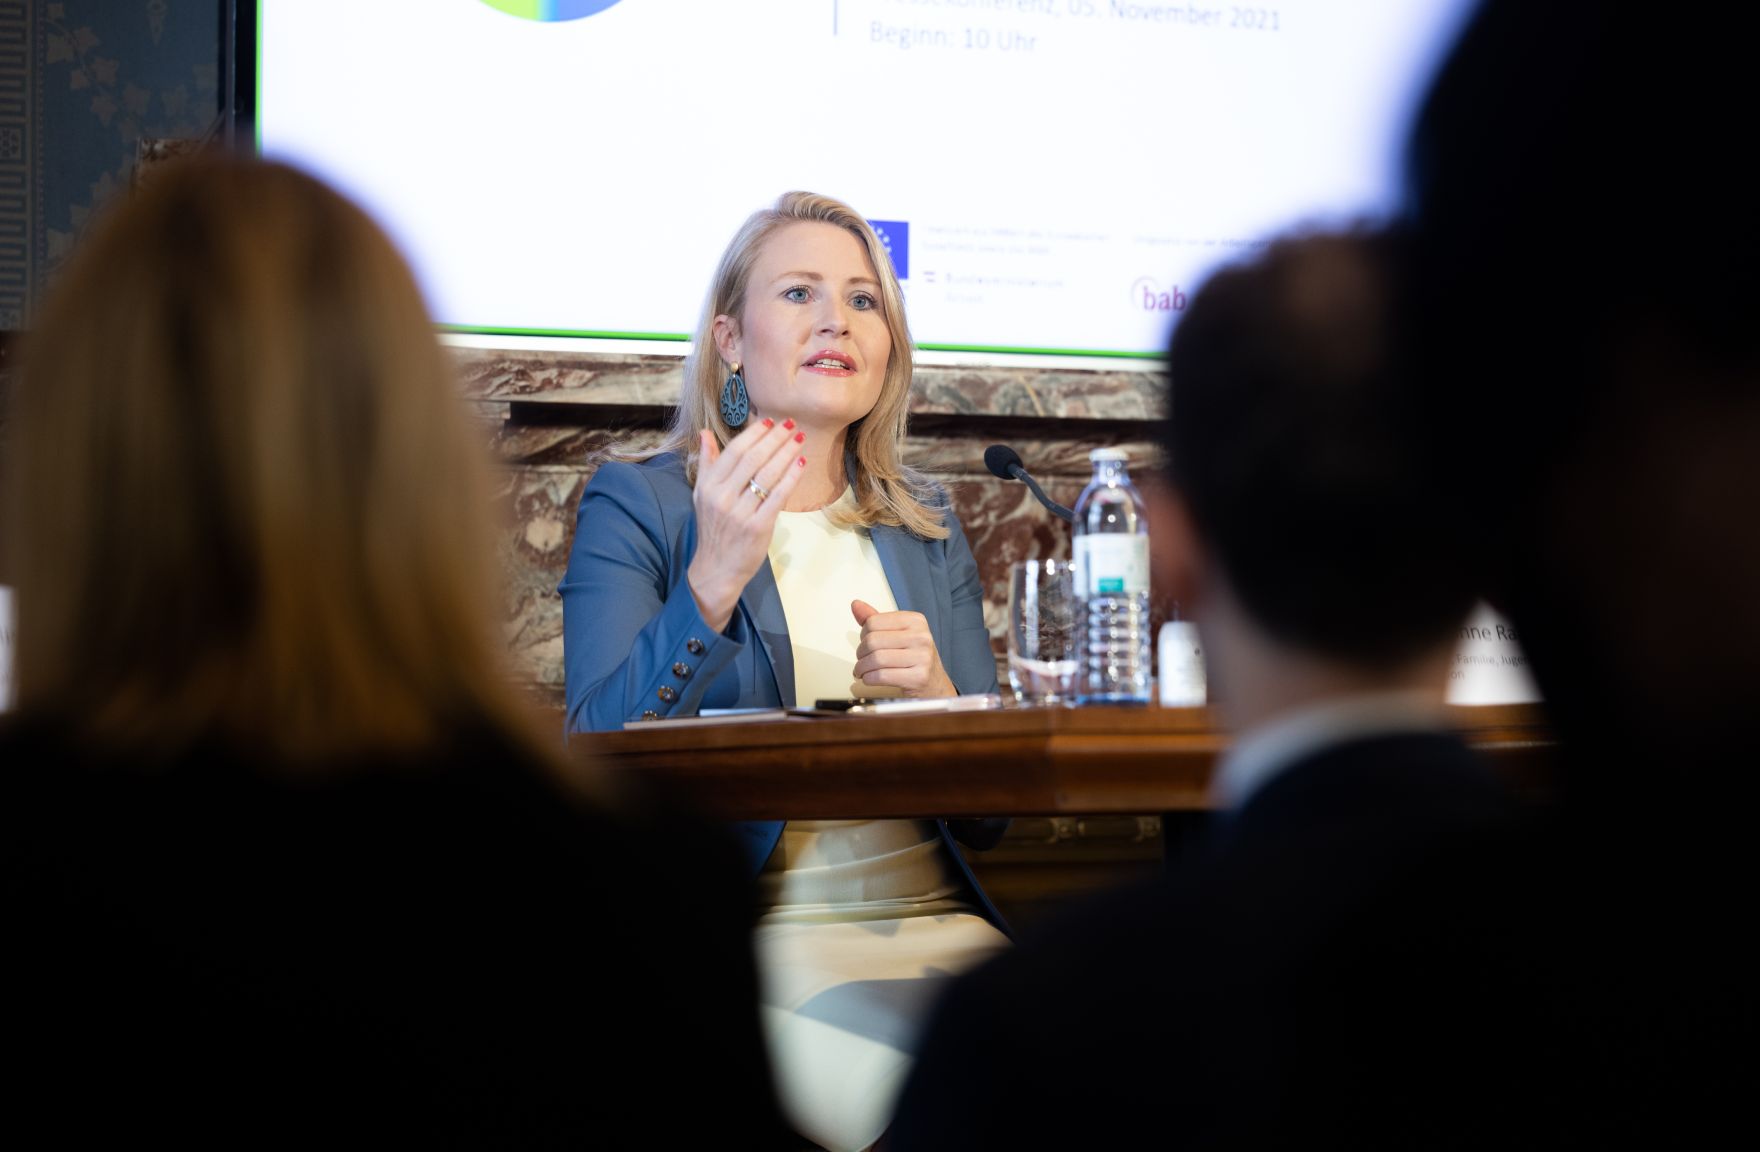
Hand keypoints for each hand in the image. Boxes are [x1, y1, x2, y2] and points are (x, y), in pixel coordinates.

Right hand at [687, 420, 805, 631]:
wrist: (716, 568)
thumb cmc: (713, 529)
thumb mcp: (702, 495)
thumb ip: (707, 463)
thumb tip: (704, 434)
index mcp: (708, 486)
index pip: (734, 451)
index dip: (754, 433)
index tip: (770, 420)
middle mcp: (722, 497)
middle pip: (753, 459)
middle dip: (774, 438)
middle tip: (792, 424)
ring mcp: (740, 513)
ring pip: (768, 475)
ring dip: (786, 453)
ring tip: (800, 439)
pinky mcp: (758, 527)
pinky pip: (778, 496)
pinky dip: (791, 477)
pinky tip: (801, 463)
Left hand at [850, 599, 956, 697]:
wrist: (934, 684)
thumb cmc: (914, 658)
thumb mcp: (898, 634)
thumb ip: (876, 620)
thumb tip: (856, 605)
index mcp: (915, 620)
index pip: (874, 622)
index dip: (863, 635)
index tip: (865, 643)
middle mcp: (921, 636)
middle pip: (872, 641)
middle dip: (861, 654)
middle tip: (862, 660)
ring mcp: (922, 657)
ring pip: (876, 659)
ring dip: (862, 668)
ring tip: (862, 671)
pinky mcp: (918, 677)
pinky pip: (881, 676)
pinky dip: (868, 679)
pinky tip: (870, 678)